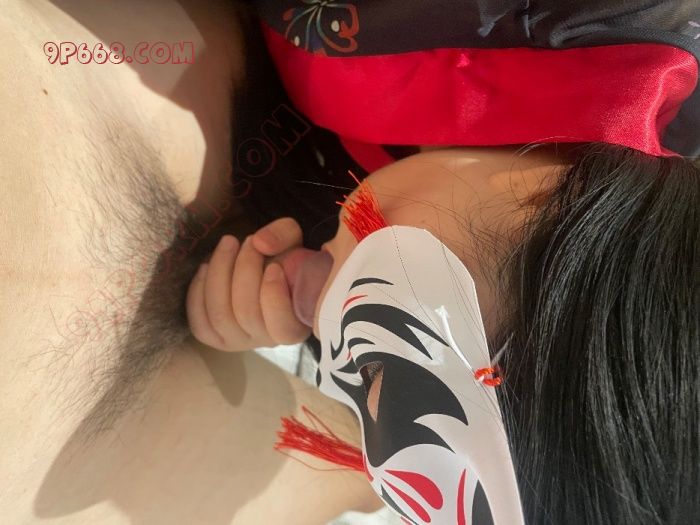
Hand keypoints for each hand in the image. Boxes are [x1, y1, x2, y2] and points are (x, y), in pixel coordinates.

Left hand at [186, 217, 310, 351]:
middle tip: (249, 241)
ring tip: (228, 244)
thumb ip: (284, 236)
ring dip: (220, 273)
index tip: (274, 266)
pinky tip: (206, 267)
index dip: (274, 296)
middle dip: (245, 270)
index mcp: (296, 325)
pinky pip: (200, 324)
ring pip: (220, 316)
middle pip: (247, 314)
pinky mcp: (214, 337)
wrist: (264, 268)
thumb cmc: (284, 259)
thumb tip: (260, 243)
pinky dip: (199, 292)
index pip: (283, 326)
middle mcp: (267, 341)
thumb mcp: (293, 241)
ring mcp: (238, 341)